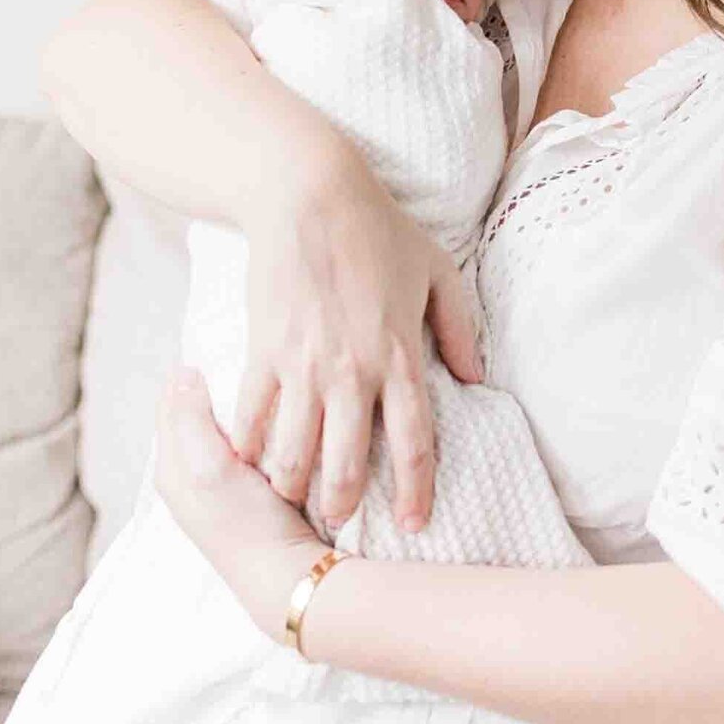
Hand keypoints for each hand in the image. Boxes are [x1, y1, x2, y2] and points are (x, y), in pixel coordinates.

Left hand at [152, 366, 326, 643]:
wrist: (288, 577)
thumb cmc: (246, 523)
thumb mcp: (209, 466)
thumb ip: (190, 419)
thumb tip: (182, 372)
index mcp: (170, 469)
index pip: (169, 406)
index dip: (188, 376)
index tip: (214, 347)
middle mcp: (188, 479)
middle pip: (191, 417)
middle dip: (208, 388)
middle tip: (237, 356)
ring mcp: (218, 490)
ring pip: (219, 432)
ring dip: (232, 409)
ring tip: (256, 381)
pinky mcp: (248, 497)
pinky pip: (243, 449)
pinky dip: (252, 430)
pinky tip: (273, 420)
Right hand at [230, 159, 483, 535]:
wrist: (310, 195)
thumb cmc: (378, 230)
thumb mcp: (438, 272)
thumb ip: (458, 329)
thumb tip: (476, 379)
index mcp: (400, 356)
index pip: (415, 443)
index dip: (415, 492)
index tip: (412, 523)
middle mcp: (352, 371)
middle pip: (347, 464)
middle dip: (343, 507)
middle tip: (339, 527)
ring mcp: (303, 365)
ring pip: (294, 452)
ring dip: (293, 488)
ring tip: (294, 502)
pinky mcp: (263, 350)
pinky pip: (251, 416)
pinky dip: (247, 448)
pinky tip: (247, 466)